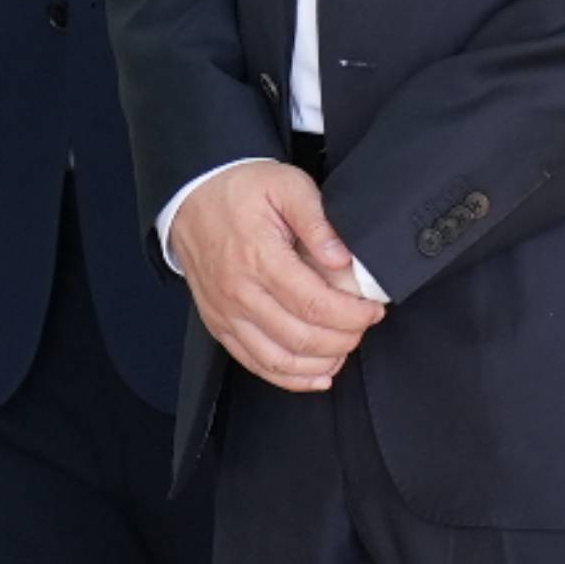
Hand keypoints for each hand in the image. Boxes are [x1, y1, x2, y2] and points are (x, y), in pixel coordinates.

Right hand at [167, 158, 383, 394]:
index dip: (352, 316)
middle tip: (363, 325)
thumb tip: (342, 259)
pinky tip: (316, 374)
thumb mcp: (287, 185)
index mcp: (260, 258)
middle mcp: (239, 292)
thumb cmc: (241, 189)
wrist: (192, 195)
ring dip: (319, 363)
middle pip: (301, 338)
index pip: (315, 305)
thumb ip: (318, 221)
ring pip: (278, 360)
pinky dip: (288, 378)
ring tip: (344, 349)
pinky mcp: (219, 324)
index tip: (373, 310)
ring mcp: (226, 313)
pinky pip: (254, 363)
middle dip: (343, 339)